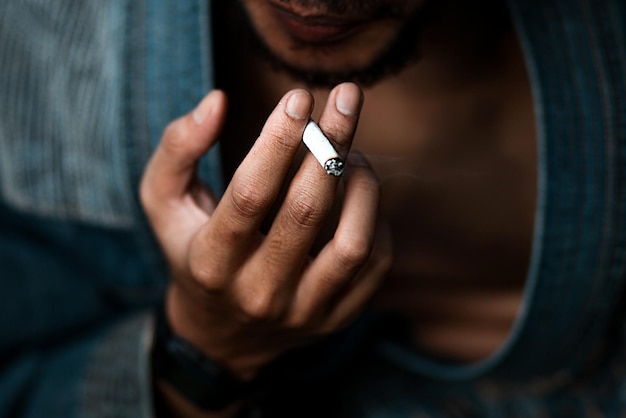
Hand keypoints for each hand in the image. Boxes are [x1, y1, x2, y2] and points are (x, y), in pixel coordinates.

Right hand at [140, 83, 390, 379]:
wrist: (221, 334)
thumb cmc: (192, 252)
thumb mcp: (164, 203)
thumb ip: (178, 149)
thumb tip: (218, 101)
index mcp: (211, 261)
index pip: (251, 194)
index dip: (279, 139)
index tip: (299, 97)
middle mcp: (258, 292)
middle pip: (306, 210)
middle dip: (331, 143)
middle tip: (347, 98)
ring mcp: (302, 311)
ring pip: (352, 244)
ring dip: (362, 185)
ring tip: (355, 154)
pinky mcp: (336, 318)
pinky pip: (374, 265)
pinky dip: (376, 220)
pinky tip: (359, 195)